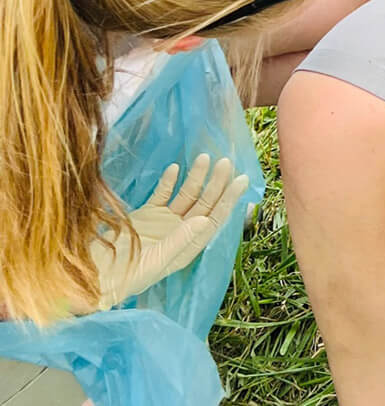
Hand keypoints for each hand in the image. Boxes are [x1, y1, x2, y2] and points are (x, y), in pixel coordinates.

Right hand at [84, 155, 248, 312]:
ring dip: (196, 178)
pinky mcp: (145, 215)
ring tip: (204, 158)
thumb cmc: (124, 276)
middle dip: (216, 184)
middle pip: (203, 205)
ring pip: (186, 197)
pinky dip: (169, 181)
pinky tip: (175, 168)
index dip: (228, 201)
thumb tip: (206, 221)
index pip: (213, 221)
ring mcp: (162, 223)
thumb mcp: (154, 261)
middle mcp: (179, 234)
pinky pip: (162, 195)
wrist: (93, 276)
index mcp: (186, 248)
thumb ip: (180, 240)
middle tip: (226, 162)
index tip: (242, 181)